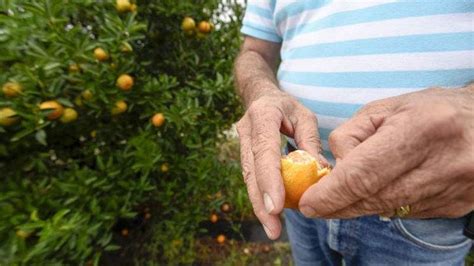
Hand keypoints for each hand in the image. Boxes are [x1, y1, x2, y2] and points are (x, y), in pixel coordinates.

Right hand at [237, 89, 323, 238]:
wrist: (259, 97)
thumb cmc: (286, 107)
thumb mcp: (304, 117)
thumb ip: (310, 142)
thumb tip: (321, 173)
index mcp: (262, 115)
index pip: (264, 150)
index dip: (269, 179)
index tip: (276, 207)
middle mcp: (246, 129)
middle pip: (251, 170)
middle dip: (260, 202)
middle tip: (273, 228)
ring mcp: (240, 142)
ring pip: (248, 178)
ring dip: (258, 205)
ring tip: (272, 229)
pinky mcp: (243, 154)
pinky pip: (251, 178)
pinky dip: (260, 196)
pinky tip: (270, 214)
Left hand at [299, 85, 473, 218]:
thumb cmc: (428, 109)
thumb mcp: (387, 108)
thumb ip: (352, 135)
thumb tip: (332, 170)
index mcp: (423, 129)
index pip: (364, 173)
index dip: (331, 193)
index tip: (308, 203)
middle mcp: (444, 163)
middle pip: (374, 198)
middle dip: (338, 205)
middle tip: (315, 206)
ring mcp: (455, 188)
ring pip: (389, 209)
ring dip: (359, 206)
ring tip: (343, 195)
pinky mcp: (458, 204)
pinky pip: (408, 212)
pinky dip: (386, 204)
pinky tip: (381, 190)